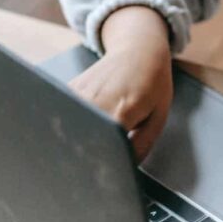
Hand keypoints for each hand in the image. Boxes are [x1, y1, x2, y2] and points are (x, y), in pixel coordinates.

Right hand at [67, 44, 172, 161]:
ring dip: (75, 139)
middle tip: (93, 162)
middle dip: (85, 155)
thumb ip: (140, 147)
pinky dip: (70, 124)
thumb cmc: (153, 82)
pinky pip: (63, 114)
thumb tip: (124, 170)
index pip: (103, 148)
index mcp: (121, 111)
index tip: (103, 171)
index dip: (102, 164)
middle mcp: (95, 101)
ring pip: (67, 128)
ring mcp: (78, 93)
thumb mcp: (158, 117)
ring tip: (90, 140)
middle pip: (80, 140)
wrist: (139, 50)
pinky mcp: (69, 88)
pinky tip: (83, 123)